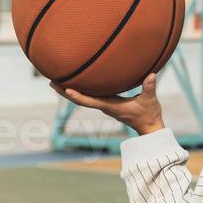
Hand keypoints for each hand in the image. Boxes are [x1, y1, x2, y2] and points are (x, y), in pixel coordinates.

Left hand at [49, 72, 164, 135]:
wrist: (149, 127)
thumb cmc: (149, 114)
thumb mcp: (150, 100)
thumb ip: (149, 87)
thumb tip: (151, 75)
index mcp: (110, 106)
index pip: (90, 101)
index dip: (77, 96)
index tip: (66, 89)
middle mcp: (104, 106)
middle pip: (80, 100)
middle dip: (65, 92)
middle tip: (51, 82)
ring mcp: (105, 106)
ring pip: (82, 99)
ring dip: (69, 91)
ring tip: (57, 81)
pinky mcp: (108, 104)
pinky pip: (89, 97)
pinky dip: (80, 91)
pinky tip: (76, 83)